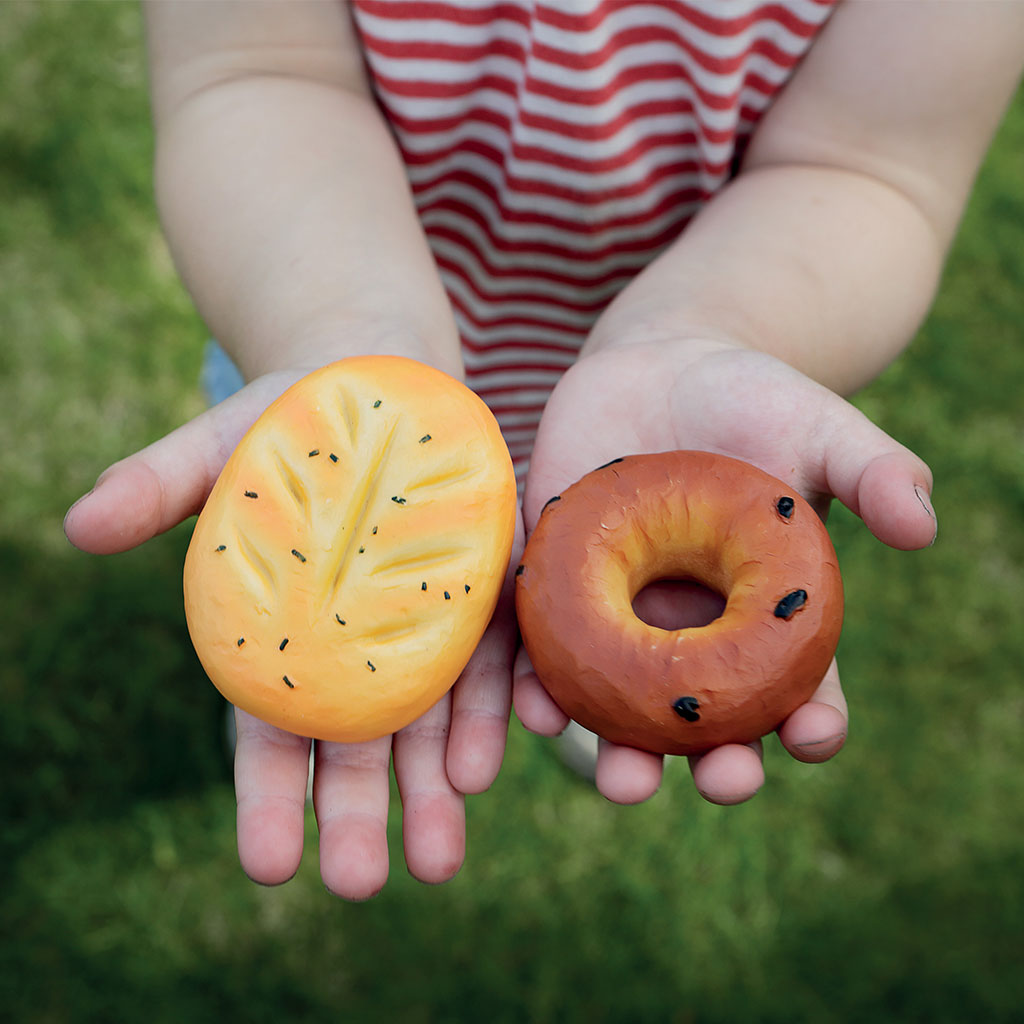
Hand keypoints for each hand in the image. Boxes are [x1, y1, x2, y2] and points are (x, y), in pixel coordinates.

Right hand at [64, 366, 522, 899]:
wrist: (380, 389)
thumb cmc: (285, 423)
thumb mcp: (217, 447)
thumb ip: (159, 486)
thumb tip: (77, 524)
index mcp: (286, 639)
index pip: (273, 735)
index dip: (268, 798)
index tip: (267, 864)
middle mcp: (360, 652)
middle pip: (357, 750)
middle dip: (357, 818)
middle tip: (360, 882)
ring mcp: (429, 632)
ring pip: (430, 729)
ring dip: (433, 794)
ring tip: (437, 860)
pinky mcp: (485, 597)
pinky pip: (492, 664)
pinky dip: (493, 713)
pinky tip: (490, 761)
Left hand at [515, 337, 935, 805]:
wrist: (656, 365)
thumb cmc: (750, 402)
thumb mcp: (816, 427)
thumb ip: (871, 470)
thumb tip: (922, 525)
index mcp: (765, 615)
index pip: (798, 688)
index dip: (812, 721)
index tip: (813, 736)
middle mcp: (693, 633)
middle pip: (708, 721)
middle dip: (716, 762)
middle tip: (722, 780)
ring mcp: (622, 618)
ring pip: (622, 706)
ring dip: (621, 751)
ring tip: (624, 778)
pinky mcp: (559, 589)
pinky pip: (547, 650)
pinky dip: (541, 686)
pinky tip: (536, 708)